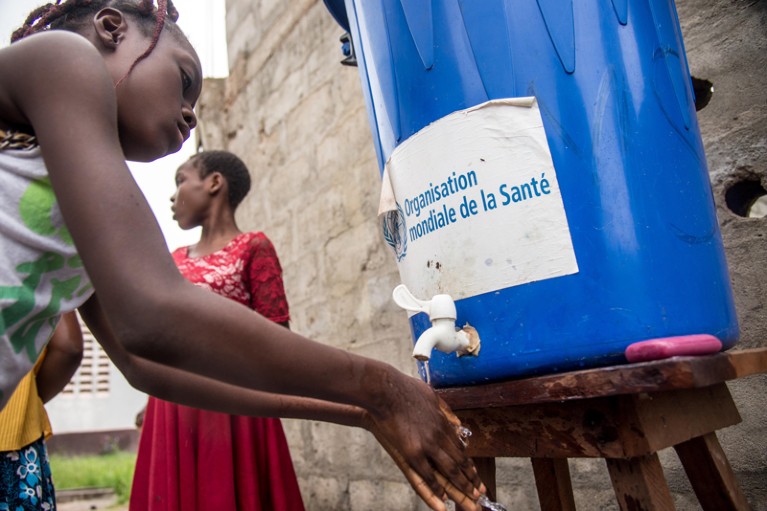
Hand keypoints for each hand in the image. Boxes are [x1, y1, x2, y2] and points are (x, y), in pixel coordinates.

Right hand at [363, 372, 484, 509]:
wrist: (385, 391)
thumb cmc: (404, 389)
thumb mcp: (431, 395)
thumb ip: (445, 411)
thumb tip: (457, 423)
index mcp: (443, 423)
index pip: (460, 449)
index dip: (469, 464)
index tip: (476, 475)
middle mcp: (439, 436)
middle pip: (459, 463)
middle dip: (471, 481)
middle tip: (481, 494)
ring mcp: (427, 446)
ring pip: (449, 471)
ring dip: (460, 488)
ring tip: (470, 501)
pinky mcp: (411, 453)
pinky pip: (427, 476)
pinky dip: (437, 489)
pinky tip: (444, 500)